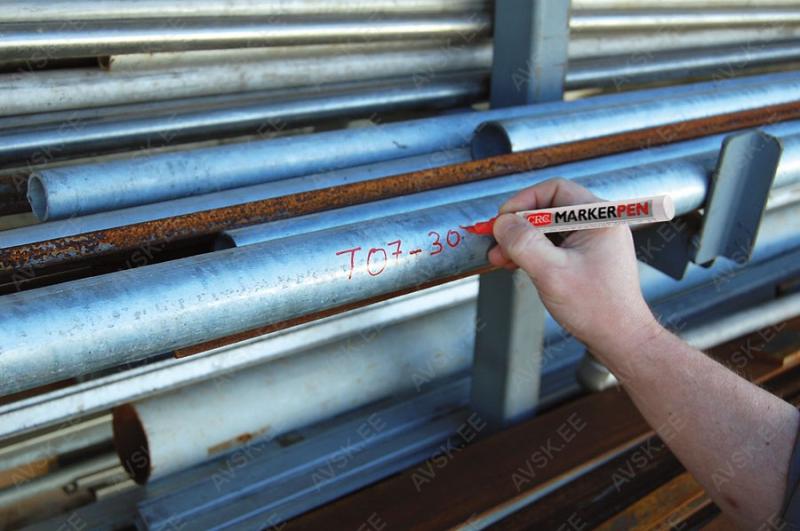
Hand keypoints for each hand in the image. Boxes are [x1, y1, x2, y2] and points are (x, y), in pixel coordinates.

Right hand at [488, 178, 660, 356]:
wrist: (621, 340)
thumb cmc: (598, 309)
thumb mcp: (551, 272)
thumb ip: (523, 242)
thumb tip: (502, 223)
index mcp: (599, 217)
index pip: (553, 190)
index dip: (522, 202)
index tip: (503, 220)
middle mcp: (599, 223)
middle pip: (548, 208)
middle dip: (519, 226)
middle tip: (498, 243)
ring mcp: (593, 240)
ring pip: (548, 228)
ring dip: (522, 241)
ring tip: (502, 258)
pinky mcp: (587, 257)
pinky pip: (554, 244)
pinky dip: (533, 252)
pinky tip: (517, 264)